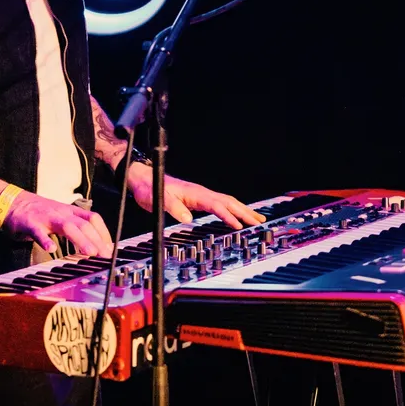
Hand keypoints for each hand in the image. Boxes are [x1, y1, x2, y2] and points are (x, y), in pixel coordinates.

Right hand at [1, 191, 112, 256]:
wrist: (11, 202)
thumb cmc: (37, 213)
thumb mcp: (60, 216)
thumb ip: (74, 227)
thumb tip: (93, 243)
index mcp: (69, 211)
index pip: (93, 218)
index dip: (104, 233)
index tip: (110, 248)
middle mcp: (61, 213)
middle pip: (84, 224)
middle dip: (98, 240)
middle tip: (106, 256)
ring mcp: (46, 217)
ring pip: (67, 227)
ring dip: (81, 240)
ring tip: (90, 253)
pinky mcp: (29, 223)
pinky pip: (38, 232)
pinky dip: (44, 240)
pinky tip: (50, 249)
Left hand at [126, 163, 266, 229]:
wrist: (144, 179)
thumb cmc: (150, 188)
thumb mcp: (158, 199)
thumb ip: (173, 208)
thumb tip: (188, 219)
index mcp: (195, 193)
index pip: (217, 206)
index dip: (228, 217)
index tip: (240, 227)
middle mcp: (201, 192)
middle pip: (228, 202)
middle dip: (245, 212)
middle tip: (260, 223)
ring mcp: (201, 194)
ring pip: (227, 202)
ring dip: (243, 210)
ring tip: (257, 219)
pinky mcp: (198, 198)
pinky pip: (221, 204)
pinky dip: (233, 209)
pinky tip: (237, 215)